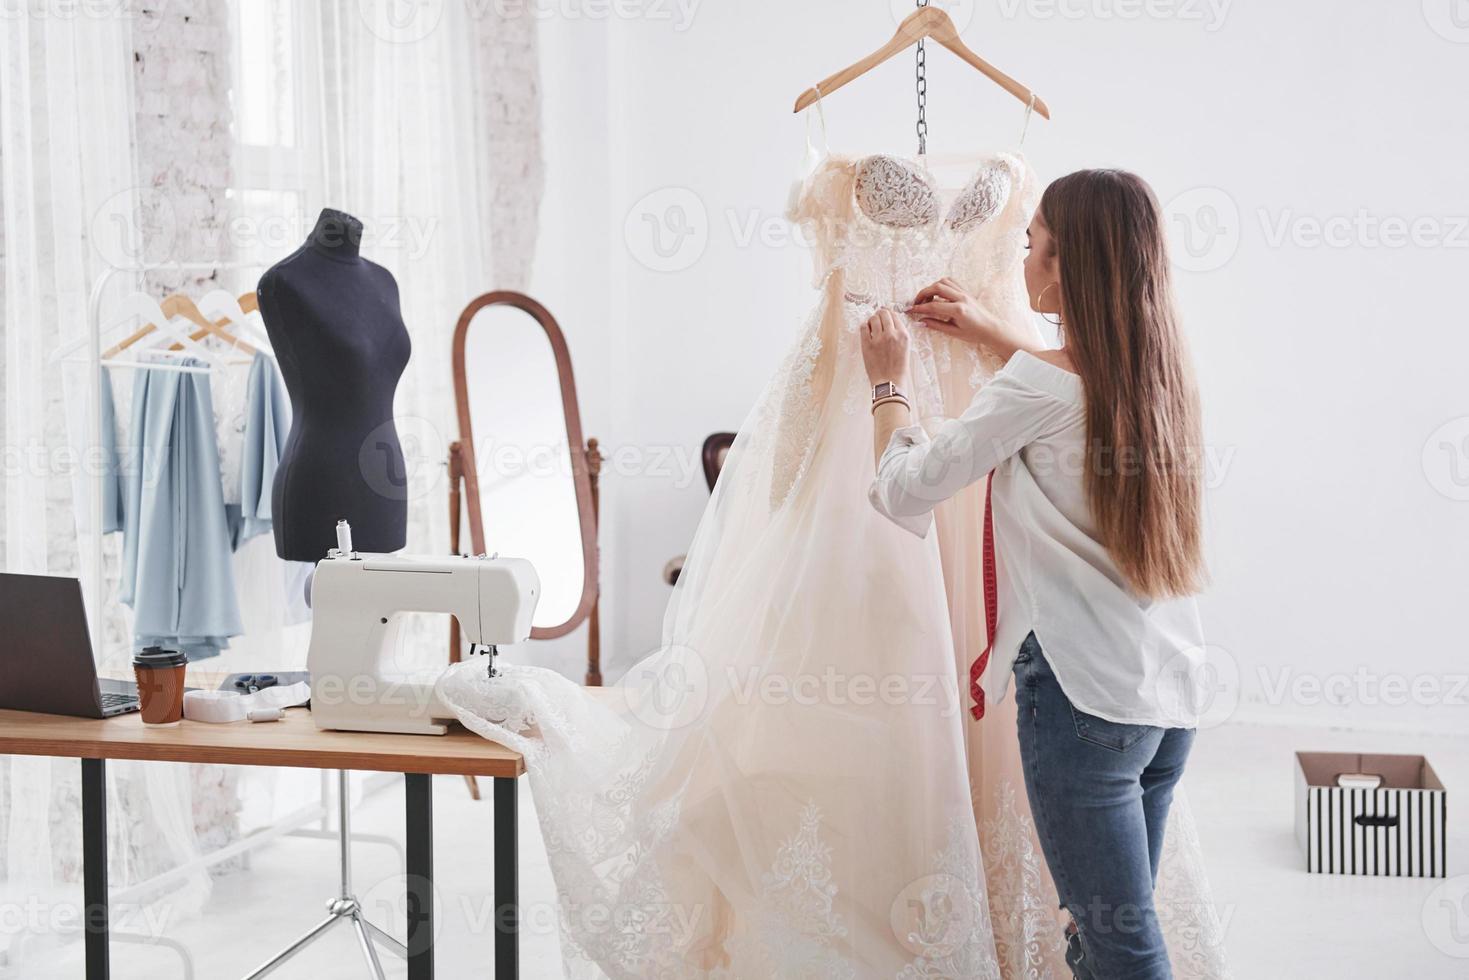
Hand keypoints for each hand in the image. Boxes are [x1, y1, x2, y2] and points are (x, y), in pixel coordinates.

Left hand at [860, 307, 909, 385]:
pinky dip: (864, 326)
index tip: (884, 314)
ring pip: (873, 318)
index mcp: (903, 335)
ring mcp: (878, 339)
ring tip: (871, 325)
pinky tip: (866, 330)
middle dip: (880, 314)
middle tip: (877, 318)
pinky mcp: (867, 345)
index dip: (888, 313)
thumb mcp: (906, 348)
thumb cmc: (899, 369)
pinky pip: (863, 328)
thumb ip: (899, 335)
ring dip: (872, 320)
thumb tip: (890, 323)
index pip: (894, 315)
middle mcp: (891, 334)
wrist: (890, 383)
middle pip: (883, 313)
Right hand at [908, 278, 1033, 360]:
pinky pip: (951, 282)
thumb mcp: (954, 332)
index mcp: (958, 310)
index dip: (919, 308)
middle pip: (937, 287)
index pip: (933, 305)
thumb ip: (936, 325)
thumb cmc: (974, 333)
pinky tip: (937, 294)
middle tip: (916, 302)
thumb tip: (920, 322)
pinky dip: (941, 285)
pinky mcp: (966, 291)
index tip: (910, 310)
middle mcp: (961, 298)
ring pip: (943, 282)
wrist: (991, 328)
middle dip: (923, 293)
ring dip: (932, 287)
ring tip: (927, 298)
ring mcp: (964, 293)